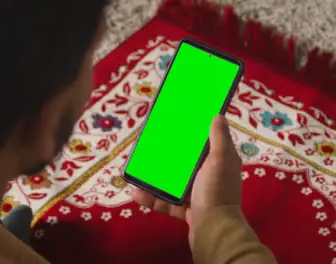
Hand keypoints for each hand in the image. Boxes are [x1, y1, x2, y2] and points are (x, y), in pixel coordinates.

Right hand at [131, 115, 242, 245]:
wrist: (213, 232)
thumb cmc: (216, 192)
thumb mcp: (219, 160)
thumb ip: (219, 139)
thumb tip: (218, 115)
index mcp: (218, 163)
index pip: (205, 144)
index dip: (192, 134)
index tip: (176, 125)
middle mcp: (208, 177)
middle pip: (185, 163)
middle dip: (167, 157)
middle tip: (149, 148)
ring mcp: (196, 195)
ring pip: (171, 183)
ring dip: (153, 179)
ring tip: (137, 172)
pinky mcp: (185, 210)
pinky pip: (165, 202)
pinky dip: (151, 199)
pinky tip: (136, 193)